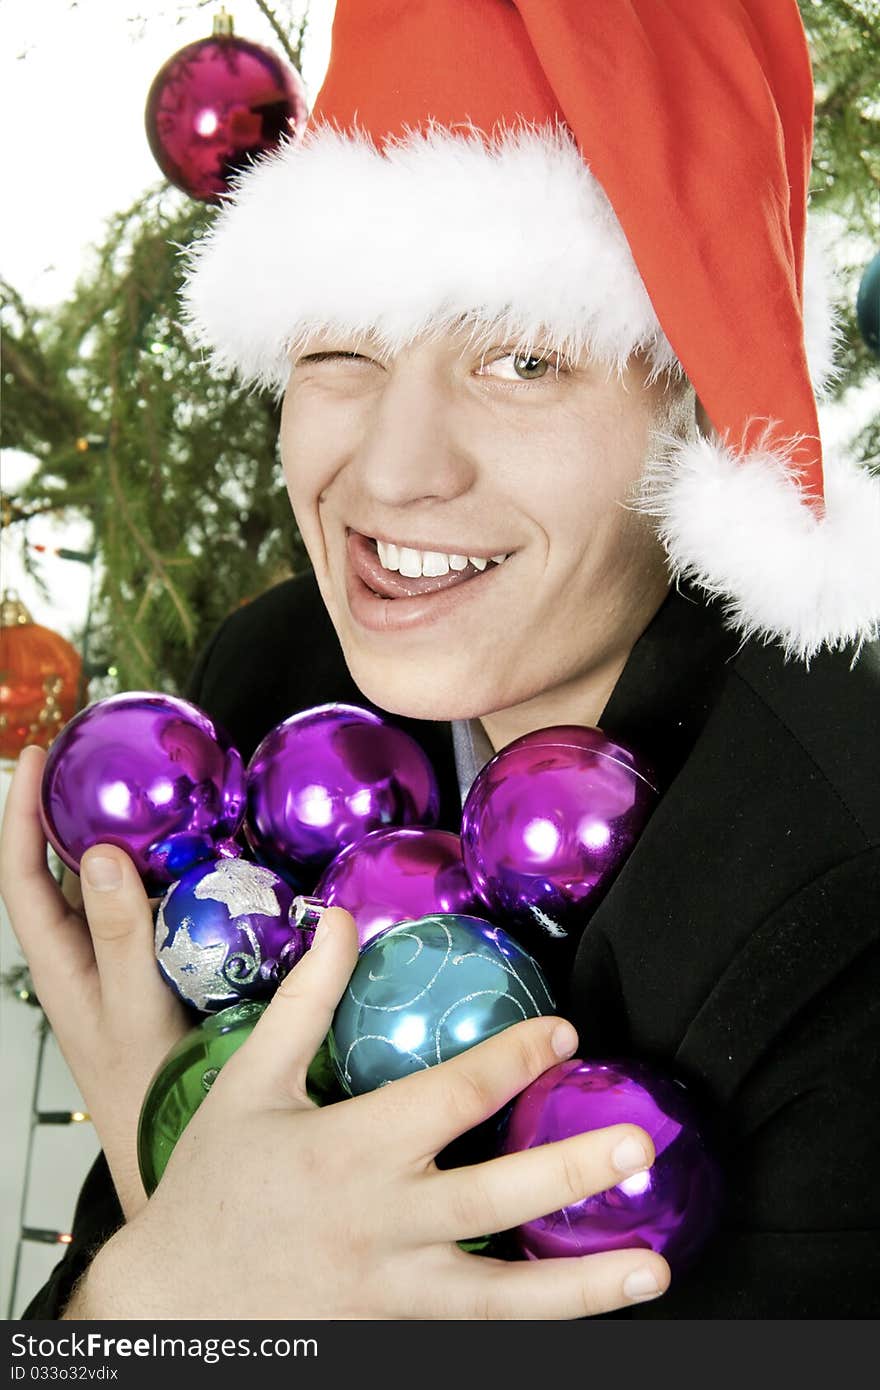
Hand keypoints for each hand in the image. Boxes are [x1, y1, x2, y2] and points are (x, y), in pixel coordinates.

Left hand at [0, 745, 190, 1218]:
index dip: (20, 812)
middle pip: (56, 867)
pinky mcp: (151, 967)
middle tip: (96, 753)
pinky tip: (194, 853)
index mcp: (57, 961)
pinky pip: (149, 904)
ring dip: (117, 834)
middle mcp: (79, 954)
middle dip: (68, 806)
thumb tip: (95, 855)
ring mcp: (114, 961)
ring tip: (146, 788)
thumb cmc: (148, 1090)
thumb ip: (117, 936)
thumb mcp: (131, 1010)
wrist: (173, 1147)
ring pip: (104, 883)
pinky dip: (162, 870)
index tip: (37, 754)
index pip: (20, 873)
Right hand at [77, 905, 669, 1319]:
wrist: (171, 1306)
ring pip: (501, 1296)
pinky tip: (589, 1304)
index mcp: (349, 1150)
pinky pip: (476, 1330)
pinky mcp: (393, 1333)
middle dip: (571, 1171)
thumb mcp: (250, 1083)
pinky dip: (534, 1321)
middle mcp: (380, 1223)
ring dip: (582, 1283)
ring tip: (651, 1265)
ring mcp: (391, 1293)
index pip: (450, 1096)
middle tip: (638, 1146)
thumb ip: (305, 1002)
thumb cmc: (211, 1188)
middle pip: (493, 1198)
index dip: (513, 1059)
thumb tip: (342, 922)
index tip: (564, 1034)